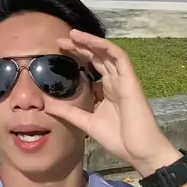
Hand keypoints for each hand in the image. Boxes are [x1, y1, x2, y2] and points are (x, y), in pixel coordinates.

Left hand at [44, 30, 180, 176]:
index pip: (92, 66)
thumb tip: (48, 106)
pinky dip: (105, 47)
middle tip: (61, 40)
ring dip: (91, 42)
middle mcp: (115, 81)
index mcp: (107, 89)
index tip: (59, 50)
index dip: (77, 56)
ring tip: (73, 34)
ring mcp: (124, 79)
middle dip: (80, 46)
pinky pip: (119, 57)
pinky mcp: (130, 80)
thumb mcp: (87, 122)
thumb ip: (69, 112)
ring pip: (107, 53)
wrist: (139, 151)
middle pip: (97, 57)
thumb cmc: (119, 139)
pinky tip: (91, 41)